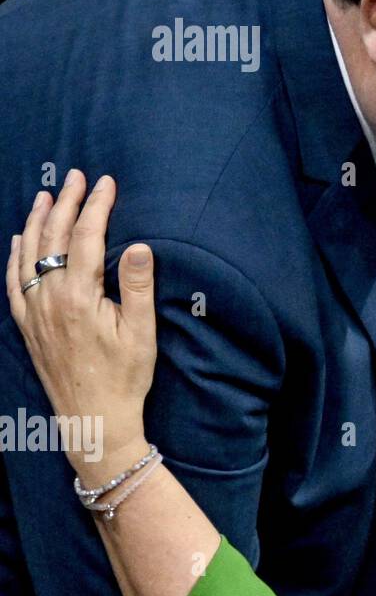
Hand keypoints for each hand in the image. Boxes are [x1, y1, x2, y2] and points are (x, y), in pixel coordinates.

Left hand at [6, 170, 157, 479]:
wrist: (94, 419)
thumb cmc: (125, 376)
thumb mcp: (141, 332)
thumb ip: (138, 286)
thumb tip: (139, 244)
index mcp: (79, 297)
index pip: (86, 238)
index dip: (96, 206)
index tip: (106, 182)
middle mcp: (49, 300)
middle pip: (55, 240)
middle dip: (66, 204)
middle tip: (77, 176)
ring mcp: (34, 312)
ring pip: (28, 255)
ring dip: (38, 221)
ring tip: (47, 195)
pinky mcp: (28, 326)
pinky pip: (13, 282)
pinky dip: (14, 255)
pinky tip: (20, 239)